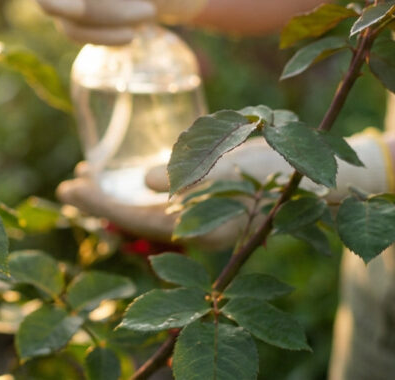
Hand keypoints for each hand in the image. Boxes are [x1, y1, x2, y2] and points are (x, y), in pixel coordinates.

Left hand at [57, 130, 394, 249]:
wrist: (327, 174)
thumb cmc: (285, 166)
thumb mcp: (238, 163)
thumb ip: (192, 175)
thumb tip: (144, 184)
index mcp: (204, 228)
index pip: (137, 220)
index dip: (100, 205)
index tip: (69, 186)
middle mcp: (199, 232)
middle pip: (134, 223)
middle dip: (99, 205)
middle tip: (67, 183)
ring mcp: (203, 223)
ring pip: (145, 218)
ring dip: (115, 201)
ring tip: (88, 177)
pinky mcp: (208, 209)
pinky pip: (162, 210)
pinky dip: (137, 196)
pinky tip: (123, 178)